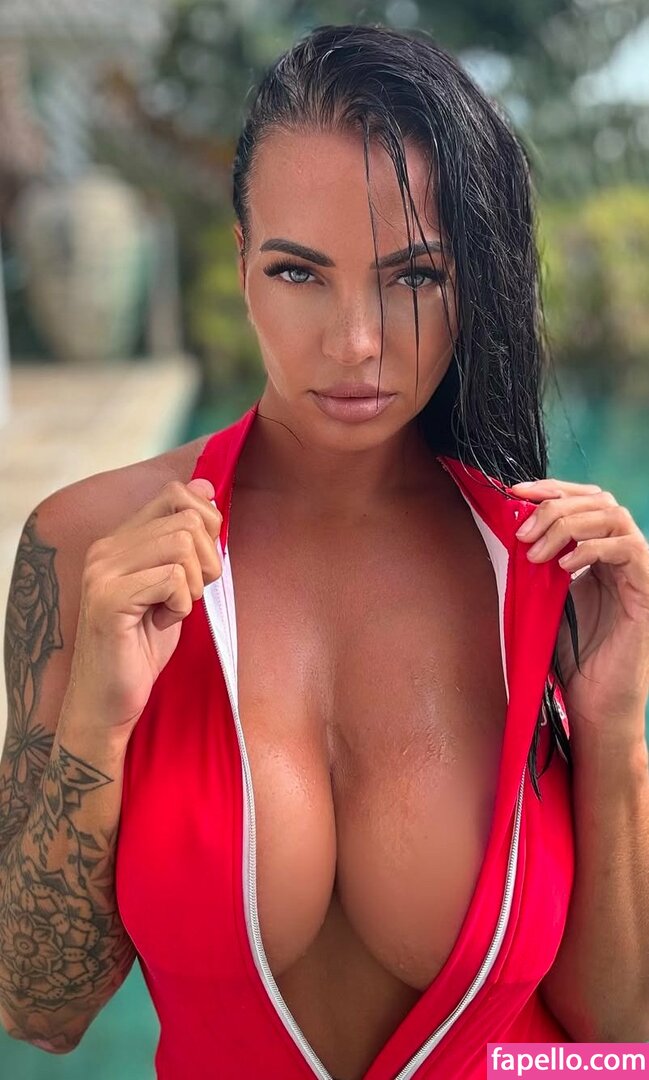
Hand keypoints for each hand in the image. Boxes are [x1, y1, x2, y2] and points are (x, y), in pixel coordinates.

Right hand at [64, 477, 222, 741]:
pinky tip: (160, 623)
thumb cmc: (143, 644)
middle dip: (207, 560)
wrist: (109, 700)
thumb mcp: (174, 584)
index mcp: (119, 539)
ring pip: (182, 544)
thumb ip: (185, 540)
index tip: (199, 565)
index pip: (176, 493)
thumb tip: (206, 487)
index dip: (206, 524)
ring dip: (193, 585)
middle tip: (189, 595)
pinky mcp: (109, 599)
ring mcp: (103, 572)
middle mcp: (106, 548)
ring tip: (172, 609)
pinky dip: (181, 606)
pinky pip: (172, 579)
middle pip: (187, 519)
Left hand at [511, 478, 648, 744]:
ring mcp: (637, 570)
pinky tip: (564, 568)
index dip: (551, 488)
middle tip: (521, 534)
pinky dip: (593, 549)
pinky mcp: (646, 591)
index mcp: (598, 550)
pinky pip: (629, 549)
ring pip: (614, 516)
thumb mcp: (543, 598)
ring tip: (535, 553)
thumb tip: (507, 527)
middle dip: (554, 507)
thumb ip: (535, 563)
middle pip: (598, 499)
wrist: (593, 703)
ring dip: (568, 526)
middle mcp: (621, 554)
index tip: (514, 492)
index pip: (583, 498)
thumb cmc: (567, 656)